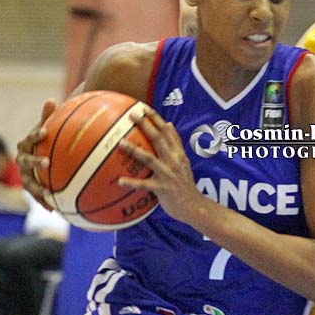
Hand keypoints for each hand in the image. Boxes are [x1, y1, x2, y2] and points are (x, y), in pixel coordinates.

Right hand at [16, 98, 55, 209]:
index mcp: (25, 144)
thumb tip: (51, 100)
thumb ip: (47, 117)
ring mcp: (23, 174)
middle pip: (25, 161)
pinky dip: (43, 201)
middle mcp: (21, 159)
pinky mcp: (29, 186)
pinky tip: (54, 209)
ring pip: (27, 182)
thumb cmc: (44, 138)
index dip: (36, 135)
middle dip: (34, 162)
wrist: (36, 152)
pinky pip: (35, 194)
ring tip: (48, 193)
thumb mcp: (46, 127)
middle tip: (46, 163)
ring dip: (37, 188)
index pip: (30, 138)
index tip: (45, 132)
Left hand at [118, 107, 201, 223]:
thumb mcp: (184, 161)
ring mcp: (168, 174)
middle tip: (132, 115)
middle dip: (145, 125)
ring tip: (120, 143)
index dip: (156, 119)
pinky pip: (145, 185)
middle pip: (158, 139)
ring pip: (149, 158)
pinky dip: (132, 183)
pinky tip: (120, 181)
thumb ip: (176, 145)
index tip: (144, 107)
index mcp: (178, 154)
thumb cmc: (185, 185)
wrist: (194, 206)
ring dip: (134, 150)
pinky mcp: (163, 189)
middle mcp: (174, 161)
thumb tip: (169, 125)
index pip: (167, 131)